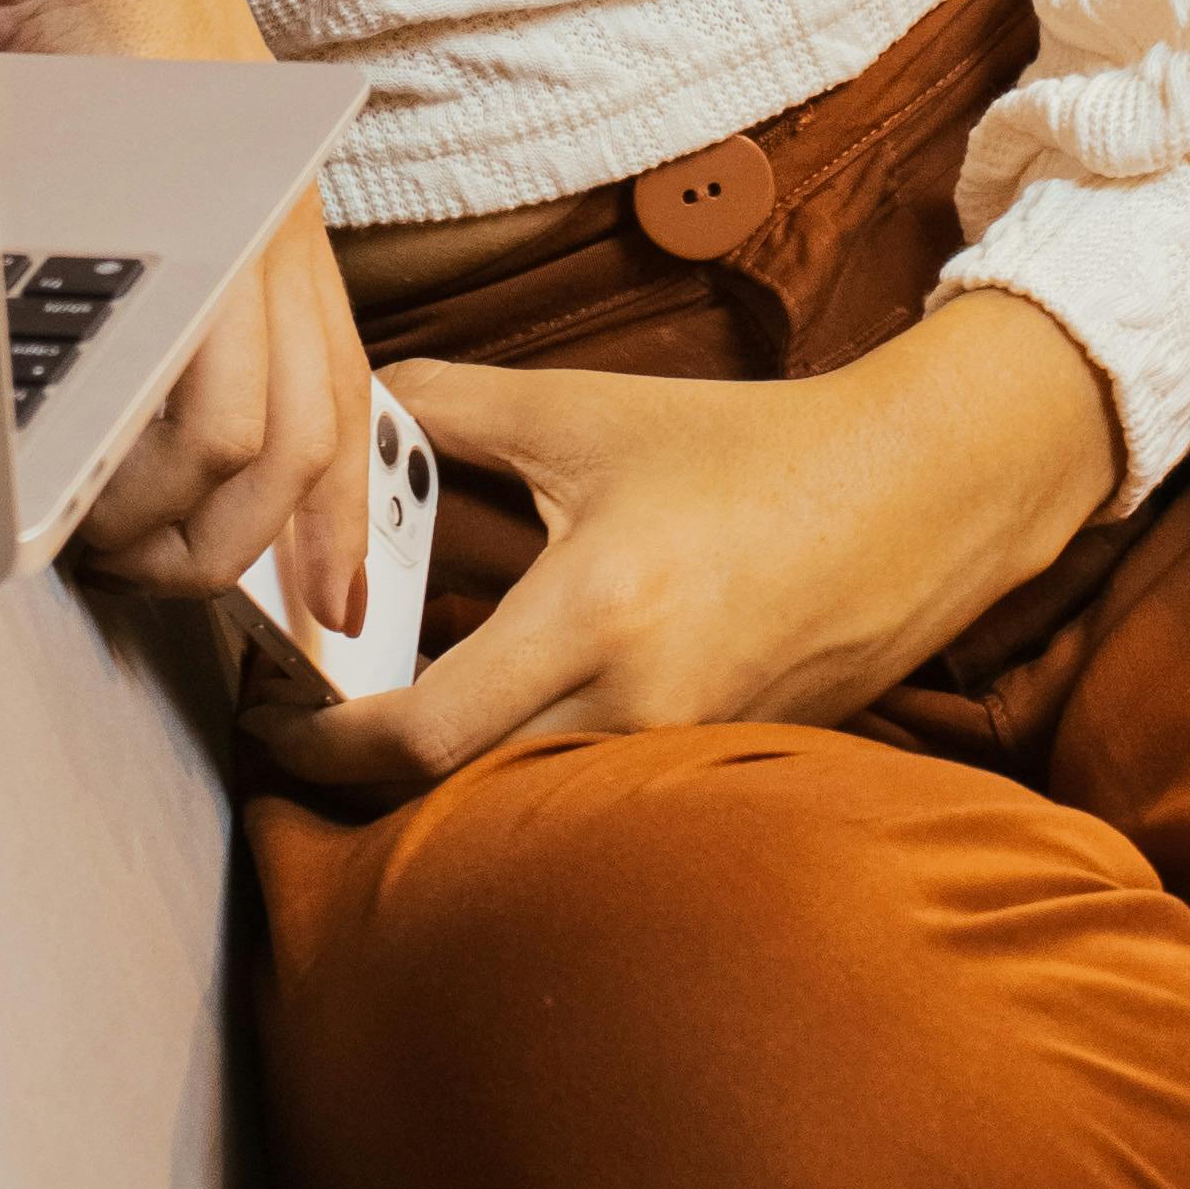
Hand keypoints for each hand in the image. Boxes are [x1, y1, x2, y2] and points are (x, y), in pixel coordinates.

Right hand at [0, 0, 373, 630]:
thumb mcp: (80, 149)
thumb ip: (100, 263)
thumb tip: (76, 400)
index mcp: (259, 198)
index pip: (329, 391)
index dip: (336, 516)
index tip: (323, 612)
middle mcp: (279, 201)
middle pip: (308, 431)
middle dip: (249, 546)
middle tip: (163, 590)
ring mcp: (250, 193)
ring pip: (258, 423)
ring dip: (184, 513)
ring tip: (103, 543)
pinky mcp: (206, 180)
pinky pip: (209, 360)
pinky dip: (164, 448)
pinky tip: (101, 481)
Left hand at [266, 287, 1118, 794]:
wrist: (915, 498)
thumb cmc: (755, 451)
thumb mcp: (591, 414)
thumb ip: (456, 406)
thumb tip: (355, 398)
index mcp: (596, 615)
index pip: (420, 734)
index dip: (324, 740)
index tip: (274, 710)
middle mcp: (640, 706)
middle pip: (457, 788)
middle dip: (367, 762)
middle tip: (306, 712)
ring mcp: (684, 750)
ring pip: (523, 789)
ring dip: (450, 755)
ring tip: (394, 695)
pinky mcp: (716, 763)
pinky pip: (592, 779)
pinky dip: (530, 746)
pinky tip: (504, 693)